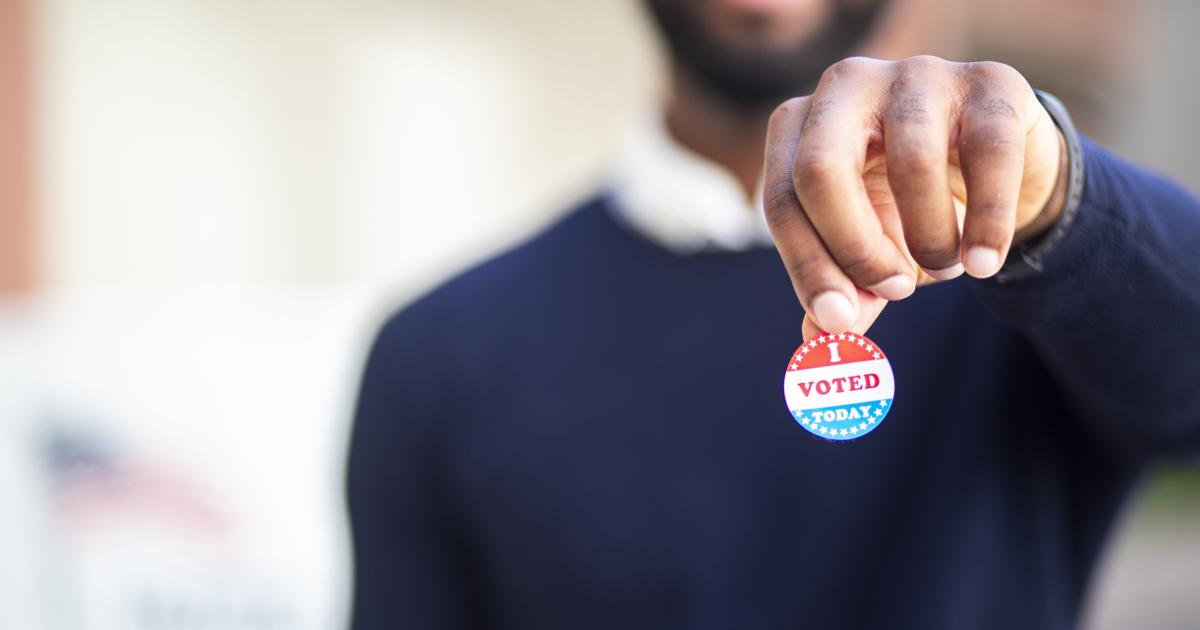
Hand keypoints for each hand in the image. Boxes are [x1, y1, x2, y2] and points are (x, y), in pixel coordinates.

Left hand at [763, 56, 1068, 338]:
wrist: (1000, 169)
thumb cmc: (910, 208)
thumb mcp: (870, 251)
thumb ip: (845, 291)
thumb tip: (819, 338)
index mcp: (799, 125)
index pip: (781, 198)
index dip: (807, 266)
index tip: (839, 319)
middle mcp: (847, 86)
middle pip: (821, 170)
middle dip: (854, 248)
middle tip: (893, 292)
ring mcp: (918, 75)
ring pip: (910, 163)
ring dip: (929, 239)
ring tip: (945, 267)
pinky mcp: (990, 82)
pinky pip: (988, 157)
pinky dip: (987, 223)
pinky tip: (983, 262)